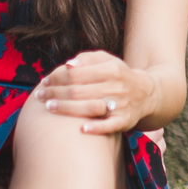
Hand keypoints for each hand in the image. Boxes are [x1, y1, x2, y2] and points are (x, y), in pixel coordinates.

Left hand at [39, 50, 159, 137]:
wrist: (147, 93)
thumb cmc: (119, 75)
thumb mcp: (108, 60)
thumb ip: (88, 59)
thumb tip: (68, 65)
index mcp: (111, 69)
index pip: (77, 73)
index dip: (57, 77)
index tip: (44, 81)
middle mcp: (116, 86)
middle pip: (78, 90)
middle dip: (56, 93)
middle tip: (40, 95)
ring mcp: (121, 104)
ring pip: (89, 107)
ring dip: (67, 108)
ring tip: (49, 108)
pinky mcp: (125, 121)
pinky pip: (109, 126)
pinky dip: (96, 128)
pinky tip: (81, 129)